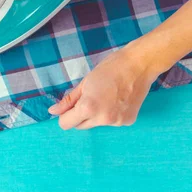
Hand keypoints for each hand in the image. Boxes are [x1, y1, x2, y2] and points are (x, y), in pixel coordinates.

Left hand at [48, 38, 170, 129]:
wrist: (139, 65)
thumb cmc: (110, 68)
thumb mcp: (85, 82)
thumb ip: (68, 100)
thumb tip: (53, 112)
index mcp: (88, 108)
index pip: (66, 124)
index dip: (65, 114)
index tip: (71, 105)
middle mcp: (102, 119)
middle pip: (81, 126)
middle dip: (80, 115)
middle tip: (90, 96)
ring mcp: (116, 123)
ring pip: (97, 124)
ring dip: (97, 115)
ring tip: (107, 96)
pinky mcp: (128, 122)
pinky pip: (112, 122)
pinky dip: (111, 114)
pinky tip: (118, 100)